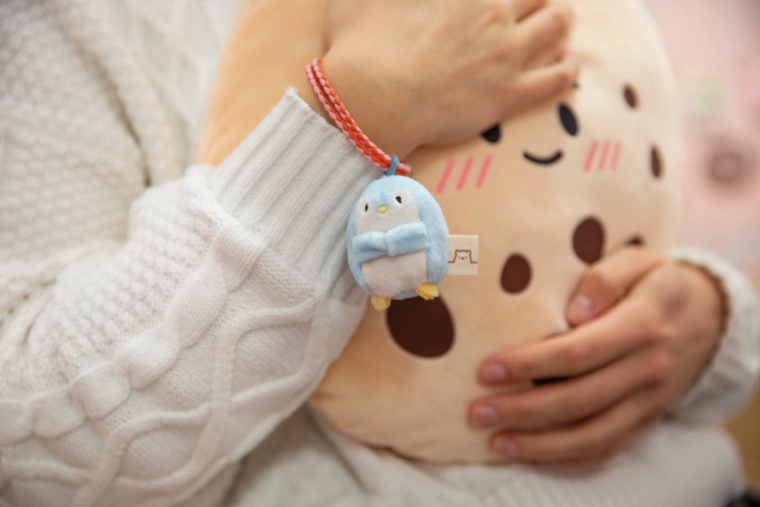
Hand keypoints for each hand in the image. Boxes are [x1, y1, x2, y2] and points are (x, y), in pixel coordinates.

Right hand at [301, 0, 577, 157]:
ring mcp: (506, 52)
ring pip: (557, 23)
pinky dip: (568, 68)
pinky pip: (558, 78)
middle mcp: (493, 10)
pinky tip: (566, 65)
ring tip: (555, 25)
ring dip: (559, 20)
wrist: (370, 100)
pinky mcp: (509, 94)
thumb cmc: (359, 46)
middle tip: (534, 1)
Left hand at [469, 247, 727, 466]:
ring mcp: (650, 402)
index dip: (530, 364)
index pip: (579, 352)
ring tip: (496, 441)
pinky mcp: (647, 421)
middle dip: (523, 410)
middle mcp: (648, 369)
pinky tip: (531, 455)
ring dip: (541, 445)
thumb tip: (573, 311)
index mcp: (642, 324)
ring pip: (594, 436)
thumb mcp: (637, 261)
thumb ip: (605, 277)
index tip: (487, 369)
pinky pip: (608, 449)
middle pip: (580, 400)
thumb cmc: (655, 283)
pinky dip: (568, 459)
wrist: (710, 318)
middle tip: (477, 412)